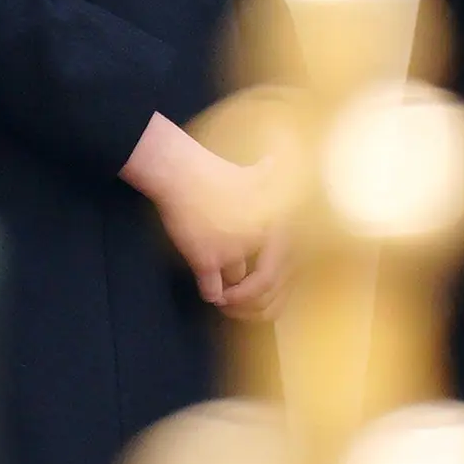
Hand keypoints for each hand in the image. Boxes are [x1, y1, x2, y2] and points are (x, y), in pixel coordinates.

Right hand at [122, 114, 286, 317]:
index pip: (283, 265)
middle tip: (244, 301)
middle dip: (254, 298)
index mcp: (274, 225)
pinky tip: (208, 293)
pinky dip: (210, 293)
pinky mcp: (205, 258)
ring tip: (225, 297)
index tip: (264, 287)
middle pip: (264, 284)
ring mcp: (231, 252)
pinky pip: (211, 289)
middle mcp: (257, 242)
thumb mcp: (253, 173)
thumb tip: (278, 162)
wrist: (180, 173)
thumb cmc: (214, 171)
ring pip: (236, 286)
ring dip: (231, 295)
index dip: (275, 283)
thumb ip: (270, 174)